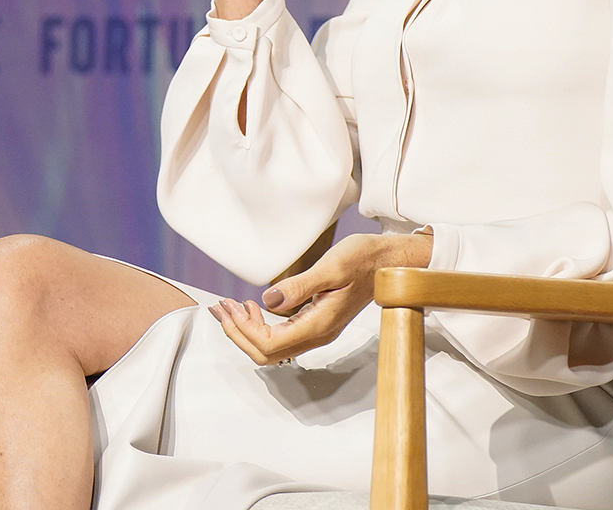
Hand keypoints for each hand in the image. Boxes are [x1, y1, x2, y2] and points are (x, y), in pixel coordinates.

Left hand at [209, 232, 432, 365]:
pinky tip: (254, 307)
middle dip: (238, 334)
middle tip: (220, 308)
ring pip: (273, 347)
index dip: (242, 331)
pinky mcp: (318, 321)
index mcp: (319, 325)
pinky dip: (261, 325)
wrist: (392, 262)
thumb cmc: (364, 259)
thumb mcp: (331, 266)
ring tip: (230, 307)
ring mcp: (318, 330)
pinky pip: (282, 336)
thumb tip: (267, 302)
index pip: (269, 345)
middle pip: (266, 354)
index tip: (227, 307)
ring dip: (247, 330)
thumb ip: (299, 286)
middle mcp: (317, 334)